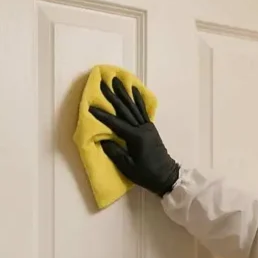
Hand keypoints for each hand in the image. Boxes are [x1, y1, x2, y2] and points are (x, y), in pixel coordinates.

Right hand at [89, 77, 180, 196]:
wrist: (167, 176)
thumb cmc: (146, 174)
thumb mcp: (128, 167)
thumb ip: (115, 152)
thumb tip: (102, 139)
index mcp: (136, 138)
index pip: (116, 123)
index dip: (103, 115)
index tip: (90, 106)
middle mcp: (142, 128)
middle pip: (125, 110)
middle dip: (113, 96)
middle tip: (104, 83)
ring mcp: (148, 126)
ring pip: (134, 107)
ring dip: (124, 93)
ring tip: (116, 81)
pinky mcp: (150, 128)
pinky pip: (143, 110)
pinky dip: (138, 99)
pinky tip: (134, 90)